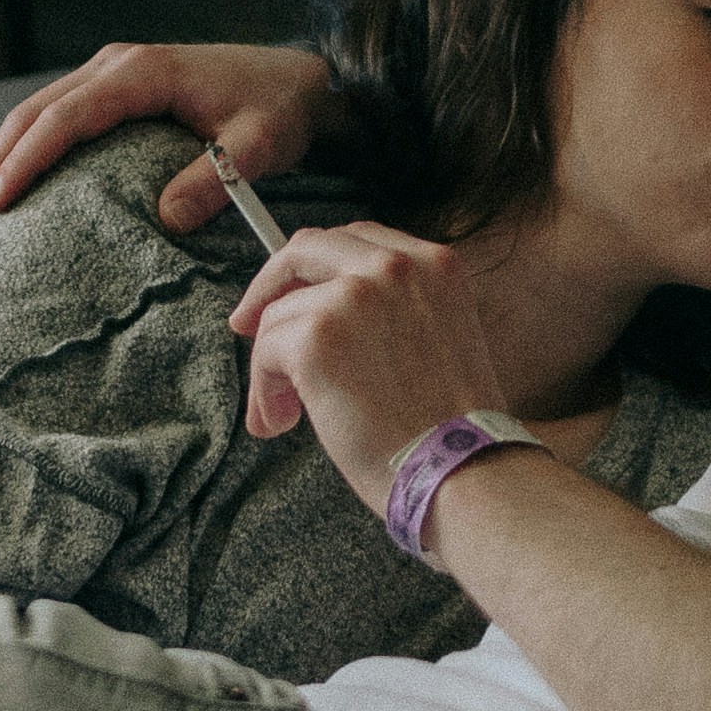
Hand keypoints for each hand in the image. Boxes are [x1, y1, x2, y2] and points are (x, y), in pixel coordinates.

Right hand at [0, 43, 341, 239]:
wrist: (301, 80)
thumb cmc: (280, 110)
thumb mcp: (256, 148)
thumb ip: (212, 180)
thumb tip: (163, 218)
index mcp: (141, 72)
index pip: (65, 118)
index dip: (25, 161)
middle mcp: (116, 65)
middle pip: (33, 115)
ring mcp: (112, 74)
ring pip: (35, 115)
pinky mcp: (115, 90)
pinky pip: (57, 120)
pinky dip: (26, 153)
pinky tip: (8, 194)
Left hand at [232, 224, 509, 513]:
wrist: (463, 470)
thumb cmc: (452, 429)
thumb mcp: (441, 338)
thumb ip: (395, 311)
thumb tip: (324, 318)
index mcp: (435, 264)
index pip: (356, 240)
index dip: (316, 268)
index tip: (296, 293)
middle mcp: (395, 266)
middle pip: (306, 249)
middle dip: (270, 285)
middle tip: (248, 324)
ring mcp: (353, 296)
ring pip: (279, 312)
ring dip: (271, 364)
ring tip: (285, 413)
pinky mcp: (317, 336)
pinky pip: (265, 352)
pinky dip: (264, 391)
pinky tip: (282, 423)